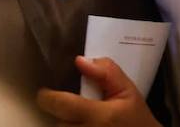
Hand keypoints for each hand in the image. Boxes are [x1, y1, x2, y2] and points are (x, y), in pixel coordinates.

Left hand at [36, 56, 160, 126]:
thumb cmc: (135, 117)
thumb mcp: (127, 89)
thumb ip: (106, 73)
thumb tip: (80, 60)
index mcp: (99, 115)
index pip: (62, 105)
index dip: (47, 97)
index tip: (44, 92)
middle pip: (58, 121)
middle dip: (62, 112)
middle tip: (71, 105)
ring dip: (66, 123)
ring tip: (79, 117)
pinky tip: (82, 123)